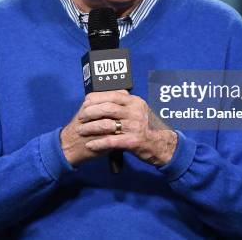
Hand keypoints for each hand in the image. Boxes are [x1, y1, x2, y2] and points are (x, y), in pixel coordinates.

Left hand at [60, 90, 176, 166]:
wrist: (160, 144)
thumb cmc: (145, 126)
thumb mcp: (138, 109)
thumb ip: (123, 103)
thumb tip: (101, 97)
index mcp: (135, 101)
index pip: (111, 95)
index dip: (95, 99)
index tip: (85, 103)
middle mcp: (135, 112)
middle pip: (107, 108)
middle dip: (90, 112)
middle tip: (81, 117)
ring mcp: (135, 127)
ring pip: (107, 124)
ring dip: (90, 128)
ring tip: (81, 130)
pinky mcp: (133, 141)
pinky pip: (111, 141)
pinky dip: (98, 143)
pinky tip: (90, 145)